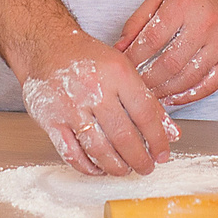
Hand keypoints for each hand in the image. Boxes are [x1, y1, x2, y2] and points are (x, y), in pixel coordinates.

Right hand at [15, 29, 179, 176]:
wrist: (47, 47)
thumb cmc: (87, 58)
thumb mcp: (123, 68)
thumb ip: (147, 100)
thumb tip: (170, 132)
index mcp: (117, 74)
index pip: (145, 113)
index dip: (157, 139)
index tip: (162, 154)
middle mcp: (95, 90)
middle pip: (123, 136)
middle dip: (139, 159)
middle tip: (146, 167)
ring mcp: (71, 108)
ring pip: (99, 149)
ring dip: (116, 167)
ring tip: (125, 170)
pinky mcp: (51, 121)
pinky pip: (72, 153)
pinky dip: (88, 167)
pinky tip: (99, 168)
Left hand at [118, 0, 217, 109]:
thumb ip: (138, 20)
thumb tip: (119, 48)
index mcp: (184, 4)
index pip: (151, 40)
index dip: (133, 58)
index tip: (124, 67)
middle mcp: (206, 23)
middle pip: (169, 64)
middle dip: (147, 80)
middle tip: (135, 85)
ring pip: (188, 78)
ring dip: (165, 91)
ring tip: (151, 94)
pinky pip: (209, 85)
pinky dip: (188, 95)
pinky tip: (174, 96)